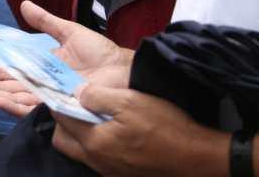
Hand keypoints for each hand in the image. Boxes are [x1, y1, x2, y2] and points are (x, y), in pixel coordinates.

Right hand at [0, 1, 131, 118]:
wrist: (123, 70)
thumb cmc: (102, 54)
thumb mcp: (69, 31)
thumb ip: (45, 21)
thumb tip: (24, 5)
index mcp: (40, 66)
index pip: (8, 68)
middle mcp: (40, 82)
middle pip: (4, 83)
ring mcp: (46, 94)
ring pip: (12, 96)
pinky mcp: (56, 105)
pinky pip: (29, 107)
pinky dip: (11, 104)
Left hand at [51, 86, 228, 176]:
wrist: (199, 158)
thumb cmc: (165, 127)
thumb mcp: (130, 101)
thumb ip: (97, 96)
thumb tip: (77, 92)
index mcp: (94, 143)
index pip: (61, 119)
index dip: (59, 101)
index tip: (63, 89)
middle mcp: (97, 161)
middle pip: (64, 140)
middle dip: (64, 122)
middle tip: (78, 105)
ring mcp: (109, 172)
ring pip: (80, 152)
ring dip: (80, 135)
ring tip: (95, 117)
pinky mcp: (123, 176)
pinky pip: (98, 160)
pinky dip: (96, 146)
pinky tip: (112, 133)